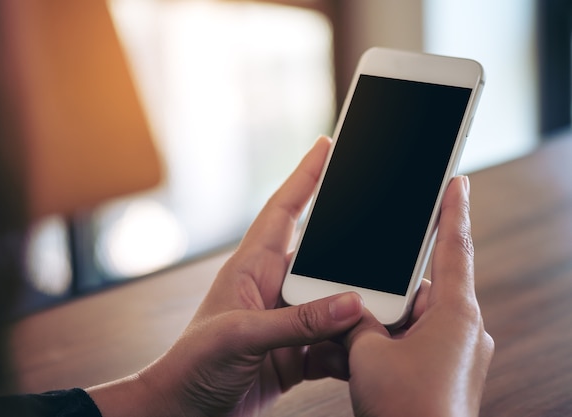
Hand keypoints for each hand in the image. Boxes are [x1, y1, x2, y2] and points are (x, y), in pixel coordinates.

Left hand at [87, 136, 364, 416]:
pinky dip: (349, 349)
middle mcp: (272, 289)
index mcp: (251, 268)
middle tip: (387, 255)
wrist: (183, 411)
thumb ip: (296, 321)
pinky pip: (333, 343)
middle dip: (353, 259)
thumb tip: (351, 303)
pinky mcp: (295, 353)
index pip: (283, 211)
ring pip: (334, 305)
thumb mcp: (241, 336)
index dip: (304, 177)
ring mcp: (285, 321)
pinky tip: (361, 355)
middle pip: (323, 261)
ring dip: (356, 313)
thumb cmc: (191, 365)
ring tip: (382, 317)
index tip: (326, 146)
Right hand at [345, 176, 494, 416]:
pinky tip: (365, 358)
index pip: (455, 247)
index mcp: (455, 314)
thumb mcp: (366, 353)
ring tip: (356, 341)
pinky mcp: (448, 371)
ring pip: (415, 319)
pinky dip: (393, 344)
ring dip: (385, 324)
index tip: (457, 182)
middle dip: (388, 292)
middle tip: (362, 294)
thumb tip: (354, 309)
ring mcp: (458, 353)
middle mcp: (464, 330)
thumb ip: (359, 320)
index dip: (453, 209)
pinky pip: (418, 343)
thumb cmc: (406, 409)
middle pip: (422, 289)